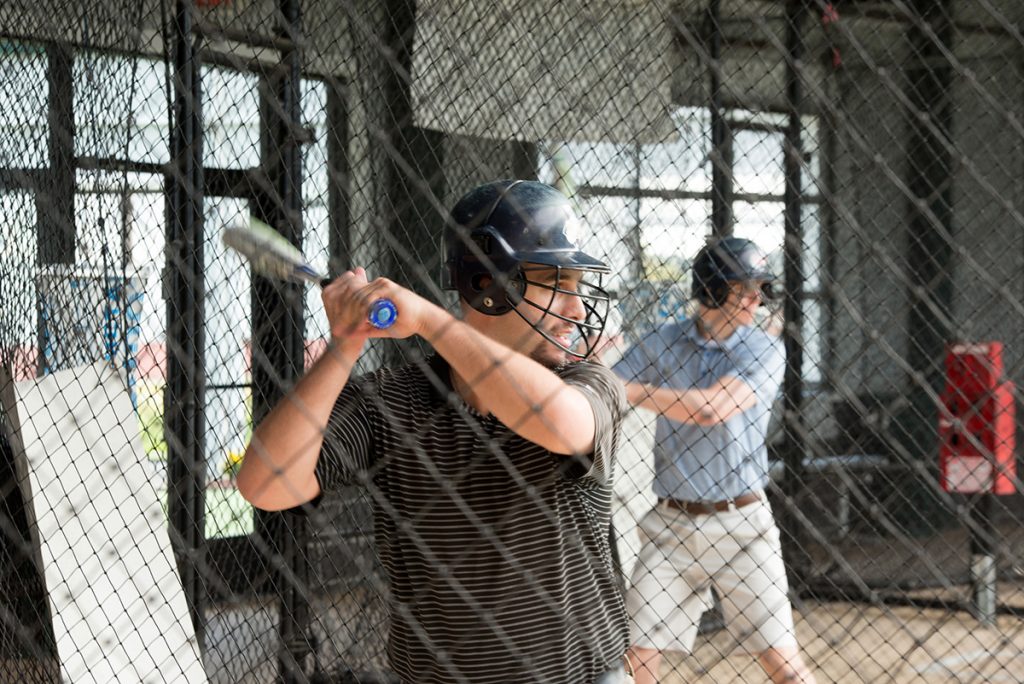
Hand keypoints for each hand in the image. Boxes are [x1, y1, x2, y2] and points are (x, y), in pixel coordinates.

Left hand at [321, 268, 444, 352]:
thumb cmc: (408, 323)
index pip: (353, 296)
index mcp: (374, 291)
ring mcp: (381, 285)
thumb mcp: (383, 326)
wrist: (424, 319)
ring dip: (350, 316)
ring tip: (345, 330)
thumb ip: (369, 327)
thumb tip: (353, 333)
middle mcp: (377, 285)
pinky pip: (367, 300)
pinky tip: (357, 325)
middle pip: (352, 296)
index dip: (344, 311)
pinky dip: (361, 313)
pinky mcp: (386, 288)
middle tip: (337, 329)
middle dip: (343, 314)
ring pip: (357, 298)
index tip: (338, 327)